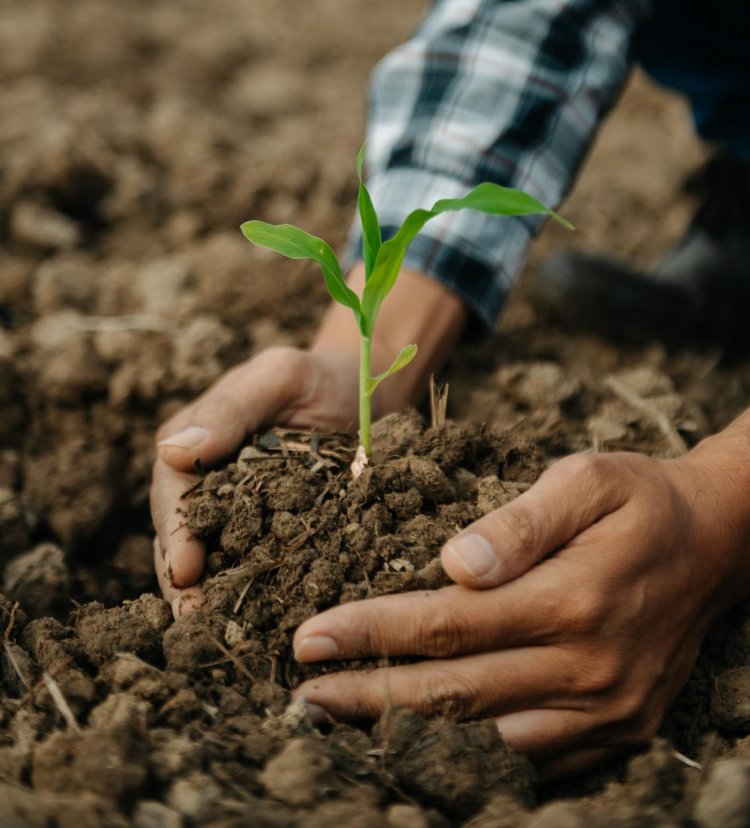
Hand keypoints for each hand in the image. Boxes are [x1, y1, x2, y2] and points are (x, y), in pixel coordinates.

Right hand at [151, 346, 358, 615]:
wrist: (364, 395)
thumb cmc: (318, 378)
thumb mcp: (278, 378)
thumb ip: (230, 409)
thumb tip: (170, 453)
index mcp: (197, 443)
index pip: (174, 493)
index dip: (176, 534)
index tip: (184, 573)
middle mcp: (210, 483)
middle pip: (185, 536)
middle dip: (185, 581)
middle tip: (196, 623)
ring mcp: (242, 512)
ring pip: (216, 559)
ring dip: (214, 597)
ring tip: (221, 636)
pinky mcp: (276, 531)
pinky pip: (259, 564)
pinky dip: (256, 593)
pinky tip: (264, 623)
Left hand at [293, 449, 746, 779]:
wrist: (716, 544)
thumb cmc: (639, 500)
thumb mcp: (585, 481)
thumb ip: (521, 523)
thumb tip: (454, 564)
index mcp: (572, 599)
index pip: (448, 625)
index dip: (372, 634)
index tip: (309, 640)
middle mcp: (589, 668)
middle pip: (456, 692)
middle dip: (369, 696)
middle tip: (304, 696)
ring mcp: (609, 709)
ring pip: (489, 735)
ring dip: (415, 727)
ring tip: (352, 712)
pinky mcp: (622, 729)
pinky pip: (536, 756)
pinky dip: (479, 749)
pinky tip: (435, 730)